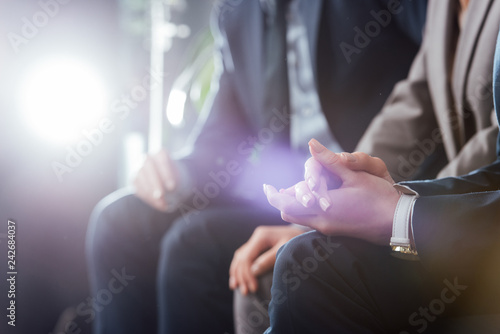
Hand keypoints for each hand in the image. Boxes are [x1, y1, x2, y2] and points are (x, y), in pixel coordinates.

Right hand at [133, 150, 178, 211]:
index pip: (162, 159)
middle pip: (147, 166)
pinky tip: (158, 204)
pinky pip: (137, 188)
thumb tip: (169, 189)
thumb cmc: (176, 177)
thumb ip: (174, 180)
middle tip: (161, 195)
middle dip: (154, 182)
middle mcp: (147, 158)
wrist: (170, 182)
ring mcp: (138, 168)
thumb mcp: (180, 177)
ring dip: (150, 193)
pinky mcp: (134, 180)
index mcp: (160, 153)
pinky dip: (147, 198)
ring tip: (163, 204)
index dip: (166, 173)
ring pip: (139, 177)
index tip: (172, 186)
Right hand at [229, 225, 303, 294]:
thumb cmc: (298, 243)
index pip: (247, 257)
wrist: (305, 236)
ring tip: (236, 287)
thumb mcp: (286, 250)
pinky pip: (243, 256)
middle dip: (242, 276)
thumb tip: (253, 271)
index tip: (254, 289)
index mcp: (261, 236)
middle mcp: (256, 236)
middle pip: (242, 258)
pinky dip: (238, 267)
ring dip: (237, 273)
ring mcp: (256, 240)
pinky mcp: (258, 245)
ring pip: (239, 257)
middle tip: (246, 292)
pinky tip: (236, 278)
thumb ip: (269, 259)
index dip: (248, 274)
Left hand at [264, 140, 399, 245]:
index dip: (273, 195)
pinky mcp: (334, 231)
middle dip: (281, 200)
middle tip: (278, 187)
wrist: (397, 224)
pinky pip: (311, 220)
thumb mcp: (354, 175)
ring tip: (295, 189)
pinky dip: (305, 209)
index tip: (266, 187)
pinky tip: (313, 197)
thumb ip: (329, 161)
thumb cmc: (378, 197)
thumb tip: (312, 144)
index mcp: (322, 208)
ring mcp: (327, 228)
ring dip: (294, 204)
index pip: (286, 205)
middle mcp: (321, 222)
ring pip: (299, 218)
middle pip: (288, 213)